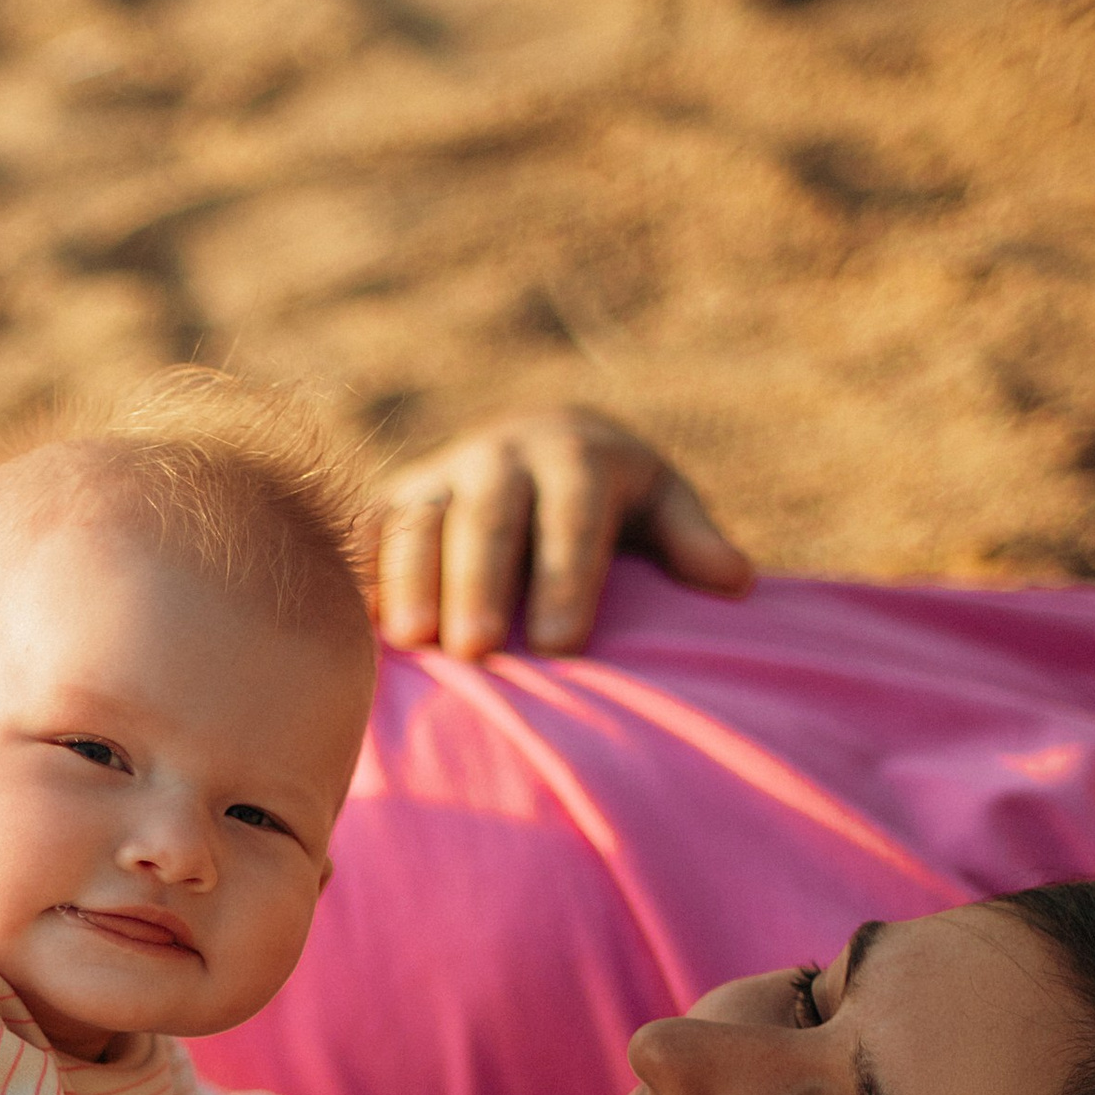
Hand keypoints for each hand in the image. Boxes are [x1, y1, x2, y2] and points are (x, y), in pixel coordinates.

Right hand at [376, 406, 753, 657]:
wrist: (535, 446)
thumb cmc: (611, 501)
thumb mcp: (659, 504)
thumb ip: (690, 539)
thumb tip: (734, 581)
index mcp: (575, 453)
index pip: (574, 512)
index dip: (568, 575)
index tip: (565, 645)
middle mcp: (501, 455)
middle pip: (488, 514)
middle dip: (480, 579)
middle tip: (479, 648)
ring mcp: (440, 475)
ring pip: (419, 519)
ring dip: (411, 578)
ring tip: (413, 643)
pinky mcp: (393, 501)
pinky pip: (368, 533)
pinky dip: (361, 574)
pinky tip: (360, 628)